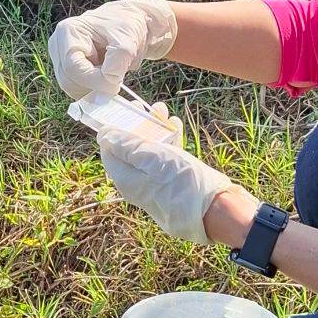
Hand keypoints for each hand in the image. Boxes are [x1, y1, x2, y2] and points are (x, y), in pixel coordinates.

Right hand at [47, 0, 177, 99]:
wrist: (128, 25)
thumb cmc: (126, 27)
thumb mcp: (127, 42)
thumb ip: (116, 64)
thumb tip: (108, 85)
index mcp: (68, 32)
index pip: (73, 68)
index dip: (95, 81)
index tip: (116, 84)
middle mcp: (57, 45)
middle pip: (68, 82)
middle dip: (94, 87)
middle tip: (115, 81)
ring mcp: (59, 58)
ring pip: (72, 89)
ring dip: (94, 88)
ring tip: (111, 73)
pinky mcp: (66, 70)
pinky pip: (77, 89)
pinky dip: (94, 89)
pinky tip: (105, 76)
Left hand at [98, 113, 236, 242]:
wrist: (214, 210)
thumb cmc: (180, 182)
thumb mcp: (150, 158)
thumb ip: (125, 146)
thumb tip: (103, 136)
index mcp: (125, 178)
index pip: (108, 151)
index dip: (112, 130)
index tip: (120, 112)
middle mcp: (137, 182)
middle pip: (129, 149)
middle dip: (135, 125)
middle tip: (142, 107)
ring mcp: (156, 182)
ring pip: (150, 150)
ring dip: (154, 129)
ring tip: (162, 110)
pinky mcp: (173, 182)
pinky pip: (166, 158)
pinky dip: (169, 140)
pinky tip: (175, 125)